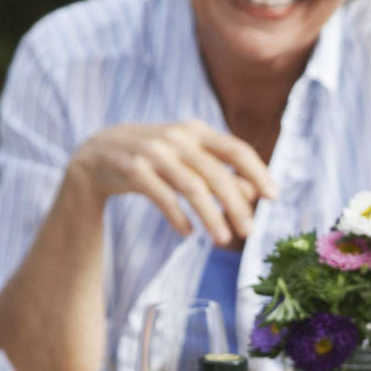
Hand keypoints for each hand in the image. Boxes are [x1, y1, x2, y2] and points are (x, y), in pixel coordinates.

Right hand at [67, 120, 278, 246]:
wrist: (97, 153)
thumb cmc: (154, 157)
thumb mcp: (187, 159)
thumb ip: (219, 172)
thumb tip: (253, 194)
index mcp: (196, 130)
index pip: (236, 149)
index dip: (257, 171)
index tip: (273, 196)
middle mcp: (177, 137)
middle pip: (216, 173)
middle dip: (236, 204)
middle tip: (249, 232)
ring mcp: (153, 152)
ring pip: (191, 187)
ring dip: (211, 216)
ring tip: (223, 240)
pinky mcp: (132, 169)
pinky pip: (162, 196)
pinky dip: (178, 216)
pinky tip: (188, 233)